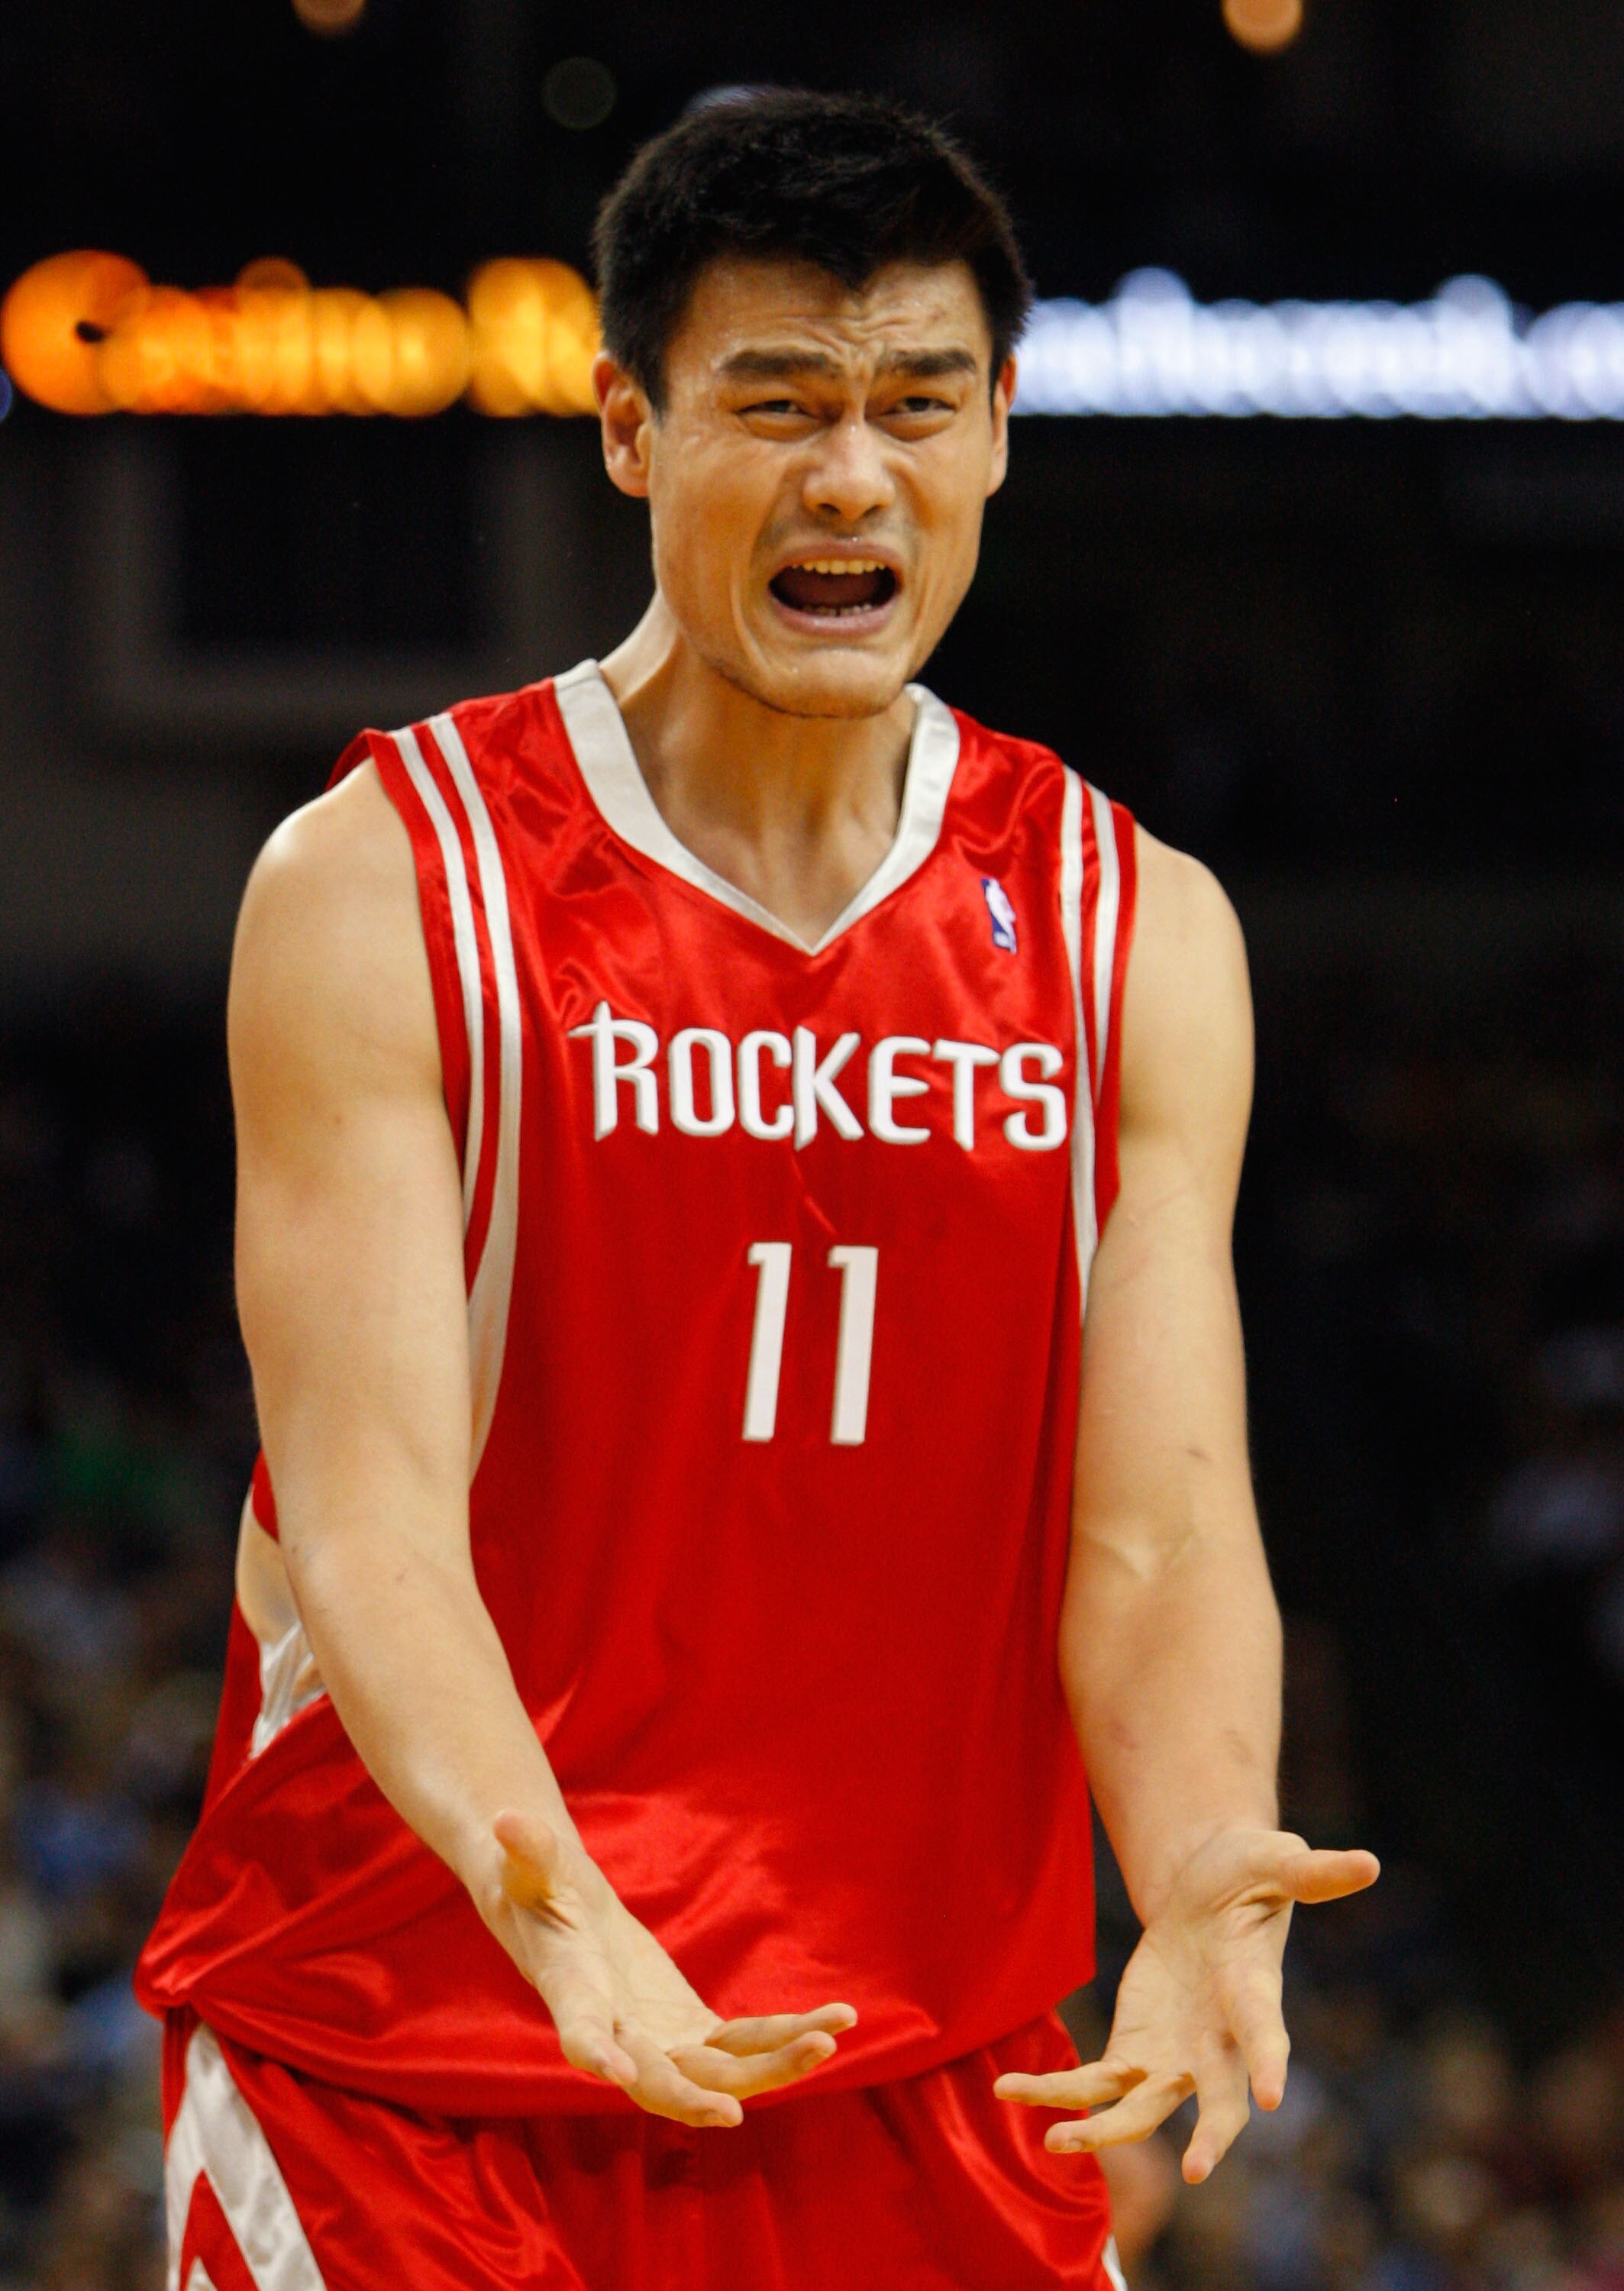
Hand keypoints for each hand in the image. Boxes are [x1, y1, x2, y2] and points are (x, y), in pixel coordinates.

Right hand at [485, 1808, 856, 2127]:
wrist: (567, 1924)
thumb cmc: (540, 1890)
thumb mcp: (533, 1866)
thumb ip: (527, 1850)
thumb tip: (505, 1817)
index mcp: (575, 1997)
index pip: (581, 2035)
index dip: (598, 2056)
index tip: (620, 2075)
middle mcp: (621, 2038)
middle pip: (662, 2080)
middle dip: (700, 2094)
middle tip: (738, 2109)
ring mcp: (662, 2042)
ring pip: (721, 2072)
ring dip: (775, 2064)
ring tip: (828, 2037)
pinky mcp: (693, 2033)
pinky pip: (746, 2046)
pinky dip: (788, 2037)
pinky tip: (837, 2020)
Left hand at [995, 1827, 1377, 2183]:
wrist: (1208, 1890)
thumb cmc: (1249, 1873)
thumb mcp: (1275, 1859)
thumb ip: (1313, 1871)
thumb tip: (1370, 1863)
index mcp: (1255, 1993)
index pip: (1266, 2035)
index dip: (1270, 2064)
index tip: (1271, 2101)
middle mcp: (1219, 2042)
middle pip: (1218, 2102)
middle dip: (1209, 2137)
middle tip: (1198, 2172)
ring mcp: (1175, 2055)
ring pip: (1142, 2110)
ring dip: (1101, 2131)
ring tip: (1056, 2142)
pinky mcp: (1135, 2049)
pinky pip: (1095, 2083)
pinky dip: (1056, 2092)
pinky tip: (1007, 2091)